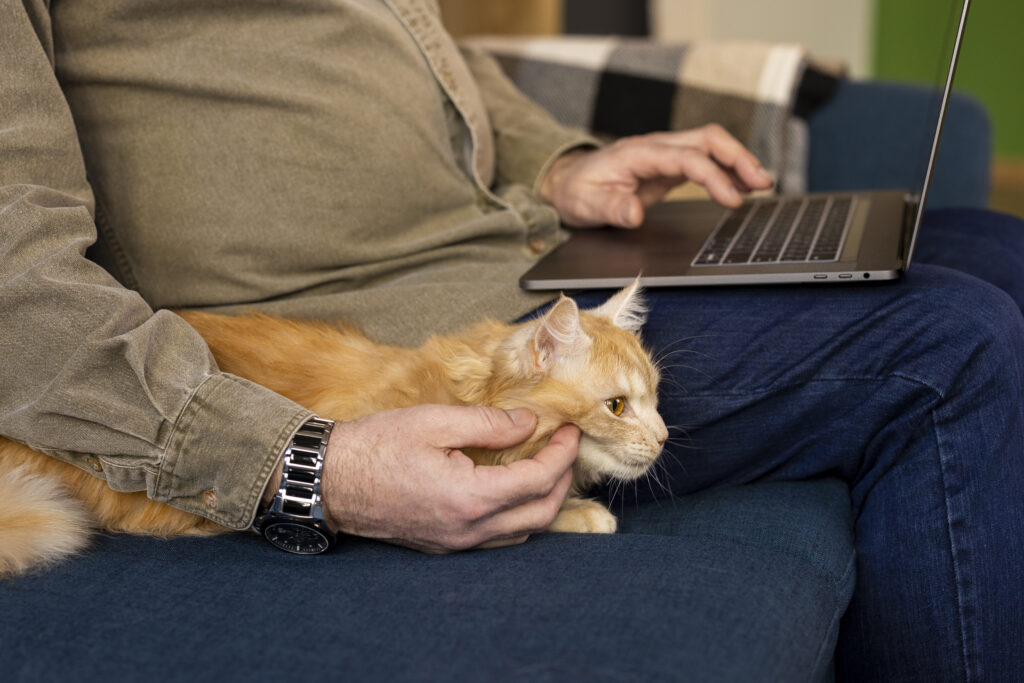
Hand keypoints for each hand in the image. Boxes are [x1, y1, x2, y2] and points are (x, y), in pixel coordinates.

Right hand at [318, 405, 578, 552]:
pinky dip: (517, 514)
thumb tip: (529, 423)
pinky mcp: (443, 545)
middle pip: (541, 514)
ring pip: (521, 532)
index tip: (570, 430)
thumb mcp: (435, 421)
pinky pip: (497, 537)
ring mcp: (455, 543)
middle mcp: (467, 530)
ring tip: (545, 465)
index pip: (538, 481)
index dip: (563, 454)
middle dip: (562, 480)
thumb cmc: (375, 446)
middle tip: (564, 447)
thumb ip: (489, 424)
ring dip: (542, 501)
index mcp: (469, 498)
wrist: (328, 480)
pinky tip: (512, 487)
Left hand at [539, 123, 773, 227]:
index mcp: (637, 153)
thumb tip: (634, 213)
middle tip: (763, 184)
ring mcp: (664, 153)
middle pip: (707, 139)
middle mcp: (655, 147)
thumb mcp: (585, 206)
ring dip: (738, 160)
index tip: (732, 199)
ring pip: (711, 145)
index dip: (713, 176)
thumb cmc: (576, 192)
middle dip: (738, 158)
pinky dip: (727, 169)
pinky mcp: (669, 165)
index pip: (686, 157)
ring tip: (763, 184)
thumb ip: (610, 209)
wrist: (566, 182)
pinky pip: (704, 160)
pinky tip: (743, 184)